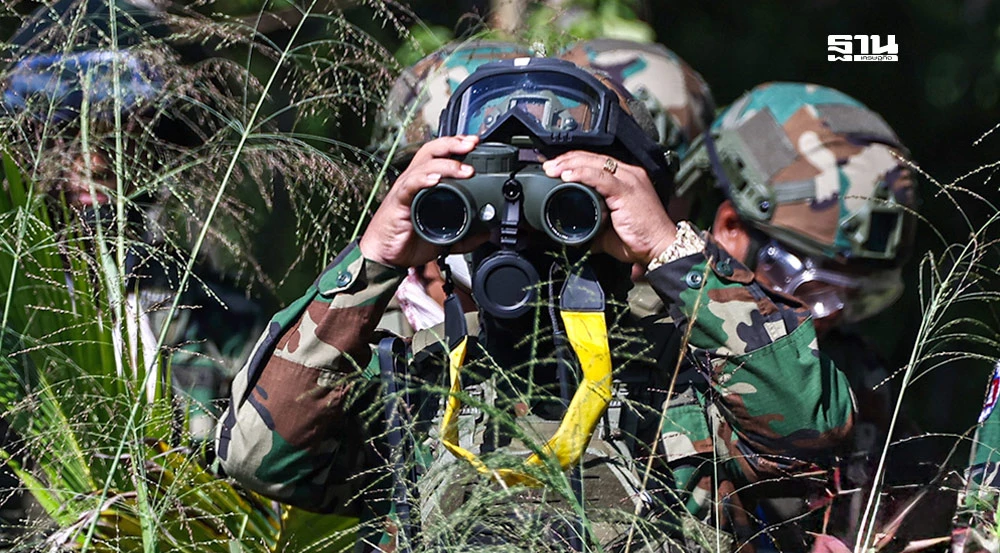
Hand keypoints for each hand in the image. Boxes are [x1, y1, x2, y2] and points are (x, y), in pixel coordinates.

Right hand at [360, 135, 487, 267]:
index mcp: (425, 184)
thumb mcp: (443, 238)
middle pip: (432, 151)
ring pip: (424, 166)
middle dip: (453, 144)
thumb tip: (485, 234)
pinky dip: (422, 180)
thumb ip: (465, 236)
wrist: (385, 257)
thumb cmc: (406, 241)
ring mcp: (405, 190)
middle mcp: (414, 181)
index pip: (440, 155)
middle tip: (472, 145)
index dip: (456, 145)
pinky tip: (435, 180)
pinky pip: (409, 186)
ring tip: (465, 170)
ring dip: (447, 165)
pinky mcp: (398, 202)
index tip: (476, 143)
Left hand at [542, 151, 675, 265]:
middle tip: (547, 166)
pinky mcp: (627, 190)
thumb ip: (594, 228)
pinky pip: (600, 176)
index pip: (595, 162)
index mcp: (626, 178)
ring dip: (568, 164)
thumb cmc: (640, 239)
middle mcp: (628, 174)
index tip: (554, 167)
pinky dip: (581, 174)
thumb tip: (577, 236)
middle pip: (591, 158)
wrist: (660, 248)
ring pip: (593, 163)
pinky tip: (566, 175)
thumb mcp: (610, 232)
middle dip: (566, 160)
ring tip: (551, 170)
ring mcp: (629, 179)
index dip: (572, 161)